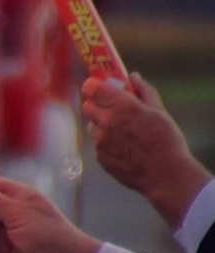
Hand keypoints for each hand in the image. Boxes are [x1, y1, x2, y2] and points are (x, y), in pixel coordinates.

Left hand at [81, 73, 210, 228]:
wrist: (166, 175)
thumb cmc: (166, 141)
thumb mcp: (159, 112)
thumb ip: (143, 91)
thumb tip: (132, 76)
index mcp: (122, 105)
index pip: (91, 87)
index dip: (94, 86)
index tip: (100, 87)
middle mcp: (106, 121)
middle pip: (87, 105)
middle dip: (98, 104)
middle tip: (113, 109)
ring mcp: (100, 140)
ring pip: (92, 125)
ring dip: (102, 124)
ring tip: (126, 133)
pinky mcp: (99, 156)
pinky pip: (98, 143)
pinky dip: (106, 142)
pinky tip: (126, 148)